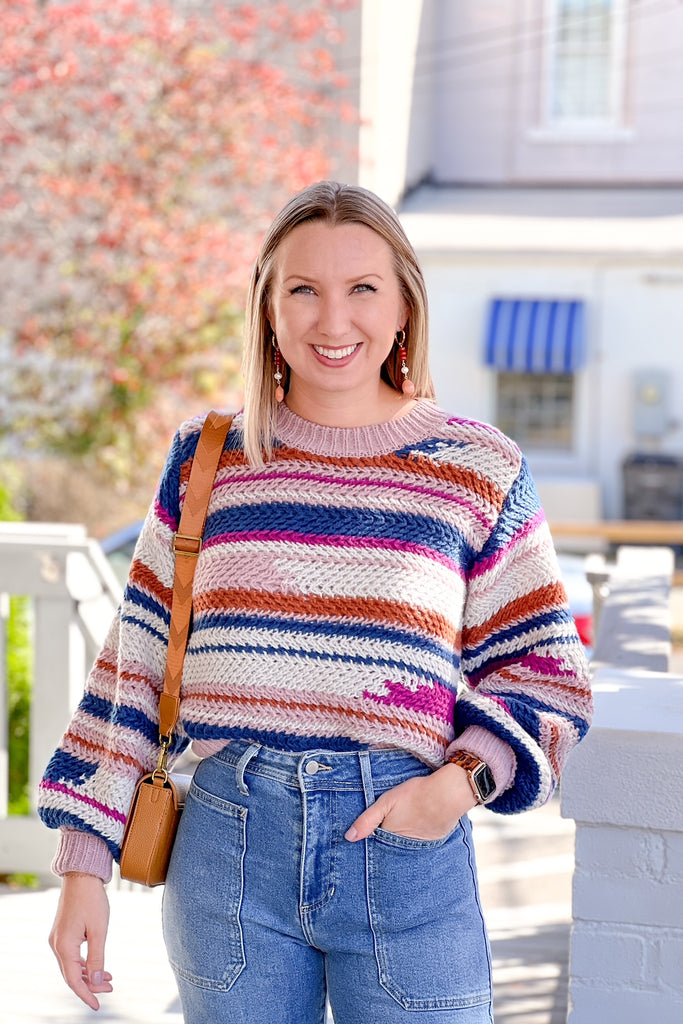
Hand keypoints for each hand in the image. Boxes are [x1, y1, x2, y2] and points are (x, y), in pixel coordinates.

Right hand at [49, 873, 112, 1009]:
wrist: (81, 875)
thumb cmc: (92, 899)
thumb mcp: (99, 929)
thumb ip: (97, 956)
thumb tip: (96, 979)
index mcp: (64, 946)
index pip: (73, 980)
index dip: (86, 994)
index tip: (98, 1005)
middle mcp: (57, 945)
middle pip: (72, 975)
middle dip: (91, 984)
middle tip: (110, 989)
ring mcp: (58, 939)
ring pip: (72, 966)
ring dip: (89, 974)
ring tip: (108, 979)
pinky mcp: (62, 933)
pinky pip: (72, 955)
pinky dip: (84, 963)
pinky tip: (98, 965)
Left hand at [345, 763, 477, 841]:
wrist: (447, 795)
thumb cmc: (415, 795)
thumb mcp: (386, 802)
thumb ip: (367, 820)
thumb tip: (349, 837)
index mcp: (390, 839)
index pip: (374, 847)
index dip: (369, 842)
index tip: (362, 840)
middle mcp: (404, 849)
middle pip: (388, 851)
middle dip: (383, 847)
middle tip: (382, 834)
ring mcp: (419, 848)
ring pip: (403, 850)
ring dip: (399, 846)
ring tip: (399, 832)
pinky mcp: (431, 843)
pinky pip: (417, 847)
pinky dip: (413, 842)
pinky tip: (413, 830)